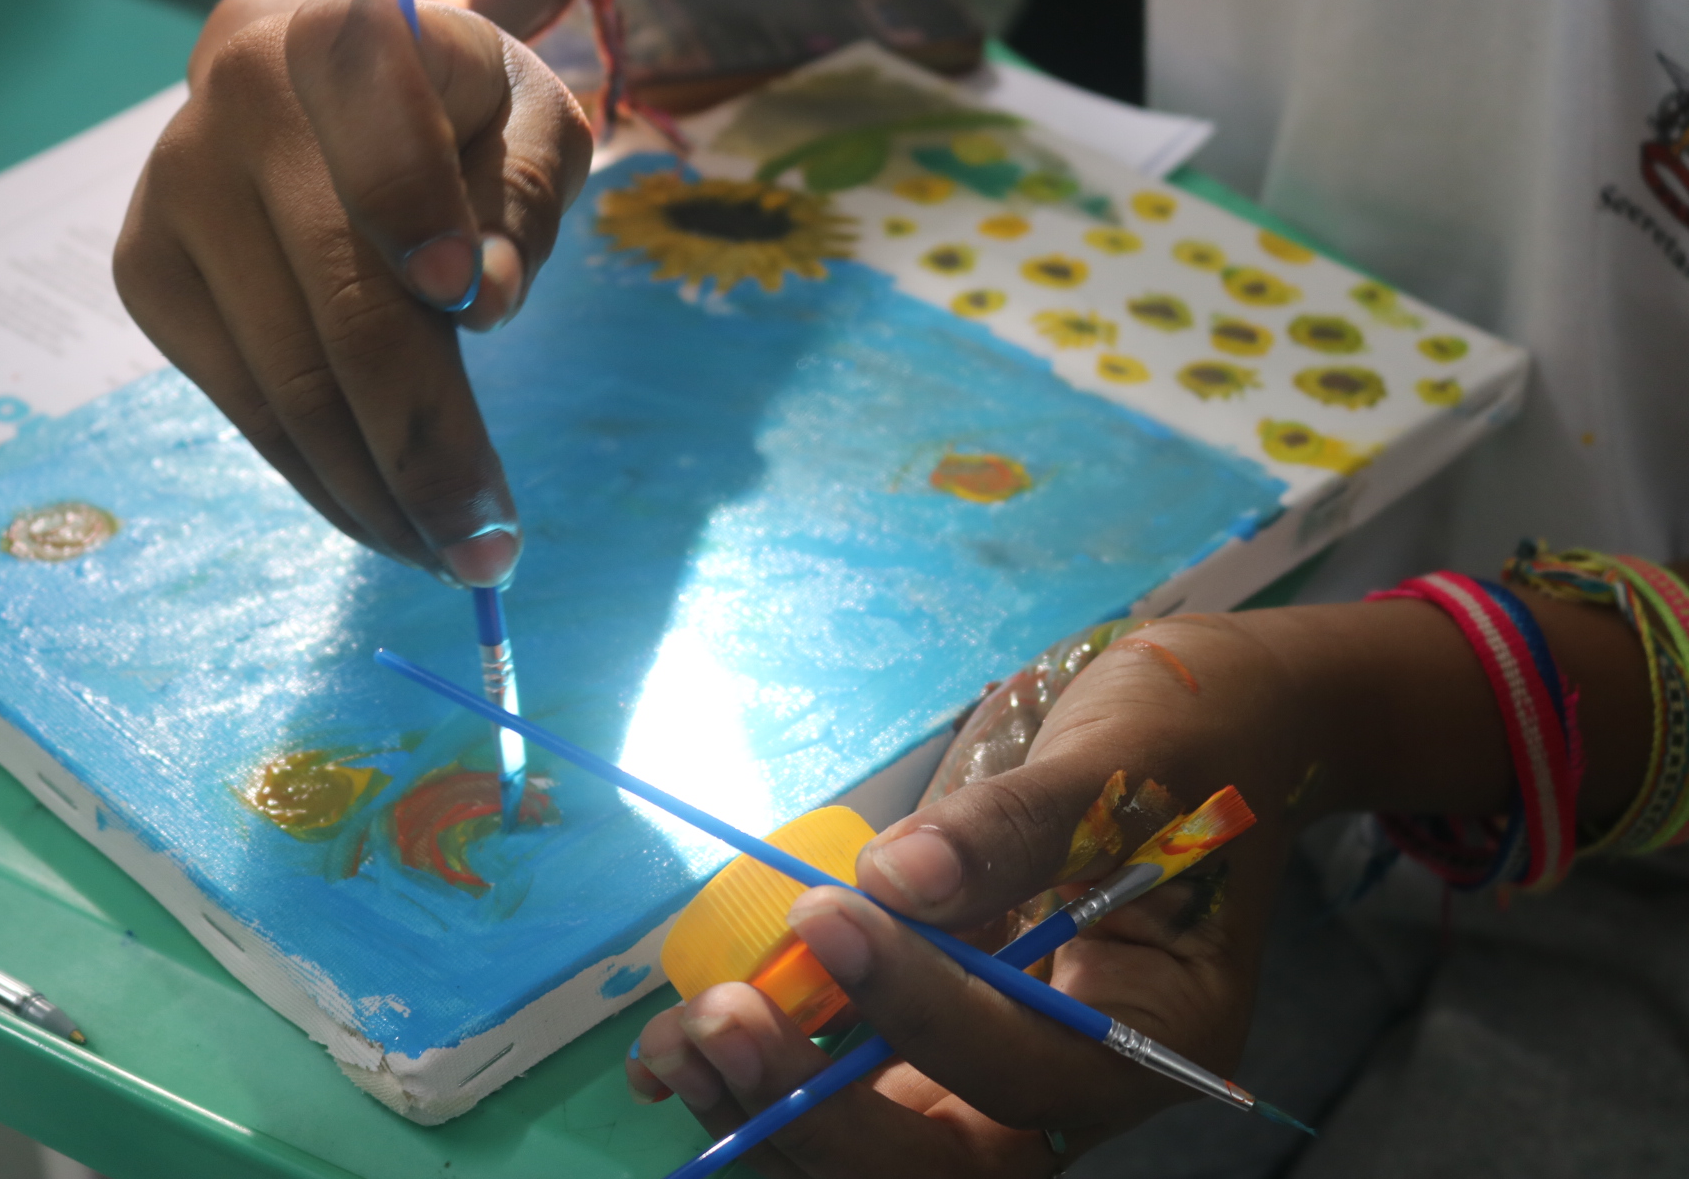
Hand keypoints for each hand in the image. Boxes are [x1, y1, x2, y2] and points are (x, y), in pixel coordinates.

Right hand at [114, 0, 590, 585]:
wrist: (307, 69)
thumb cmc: (448, 106)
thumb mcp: (528, 116)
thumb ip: (529, 193)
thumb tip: (487, 300)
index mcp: (346, 44)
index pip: (387, 154)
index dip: (431, 232)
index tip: (483, 310)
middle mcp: (239, 114)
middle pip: (342, 317)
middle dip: (426, 454)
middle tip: (491, 552)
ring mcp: (176, 198)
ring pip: (288, 388)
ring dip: (375, 497)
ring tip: (450, 557)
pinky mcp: (147, 274)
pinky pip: (247, 408)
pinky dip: (320, 480)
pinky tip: (381, 517)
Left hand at [626, 614, 1316, 1175]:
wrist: (1189, 725)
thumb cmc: (1186, 736)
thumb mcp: (1122, 766)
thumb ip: (1015, 827)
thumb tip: (894, 881)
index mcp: (1149, 1036)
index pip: (1026, 1068)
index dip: (921, 1010)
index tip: (825, 915)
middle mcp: (1066, 1078)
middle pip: (942, 1162)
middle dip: (821, 1117)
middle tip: (722, 1027)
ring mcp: (987, 1064)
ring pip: (879, 1148)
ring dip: (770, 1110)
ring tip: (675, 1043)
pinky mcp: (925, 1036)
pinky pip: (843, 1088)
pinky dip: (757, 1082)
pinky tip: (670, 1054)